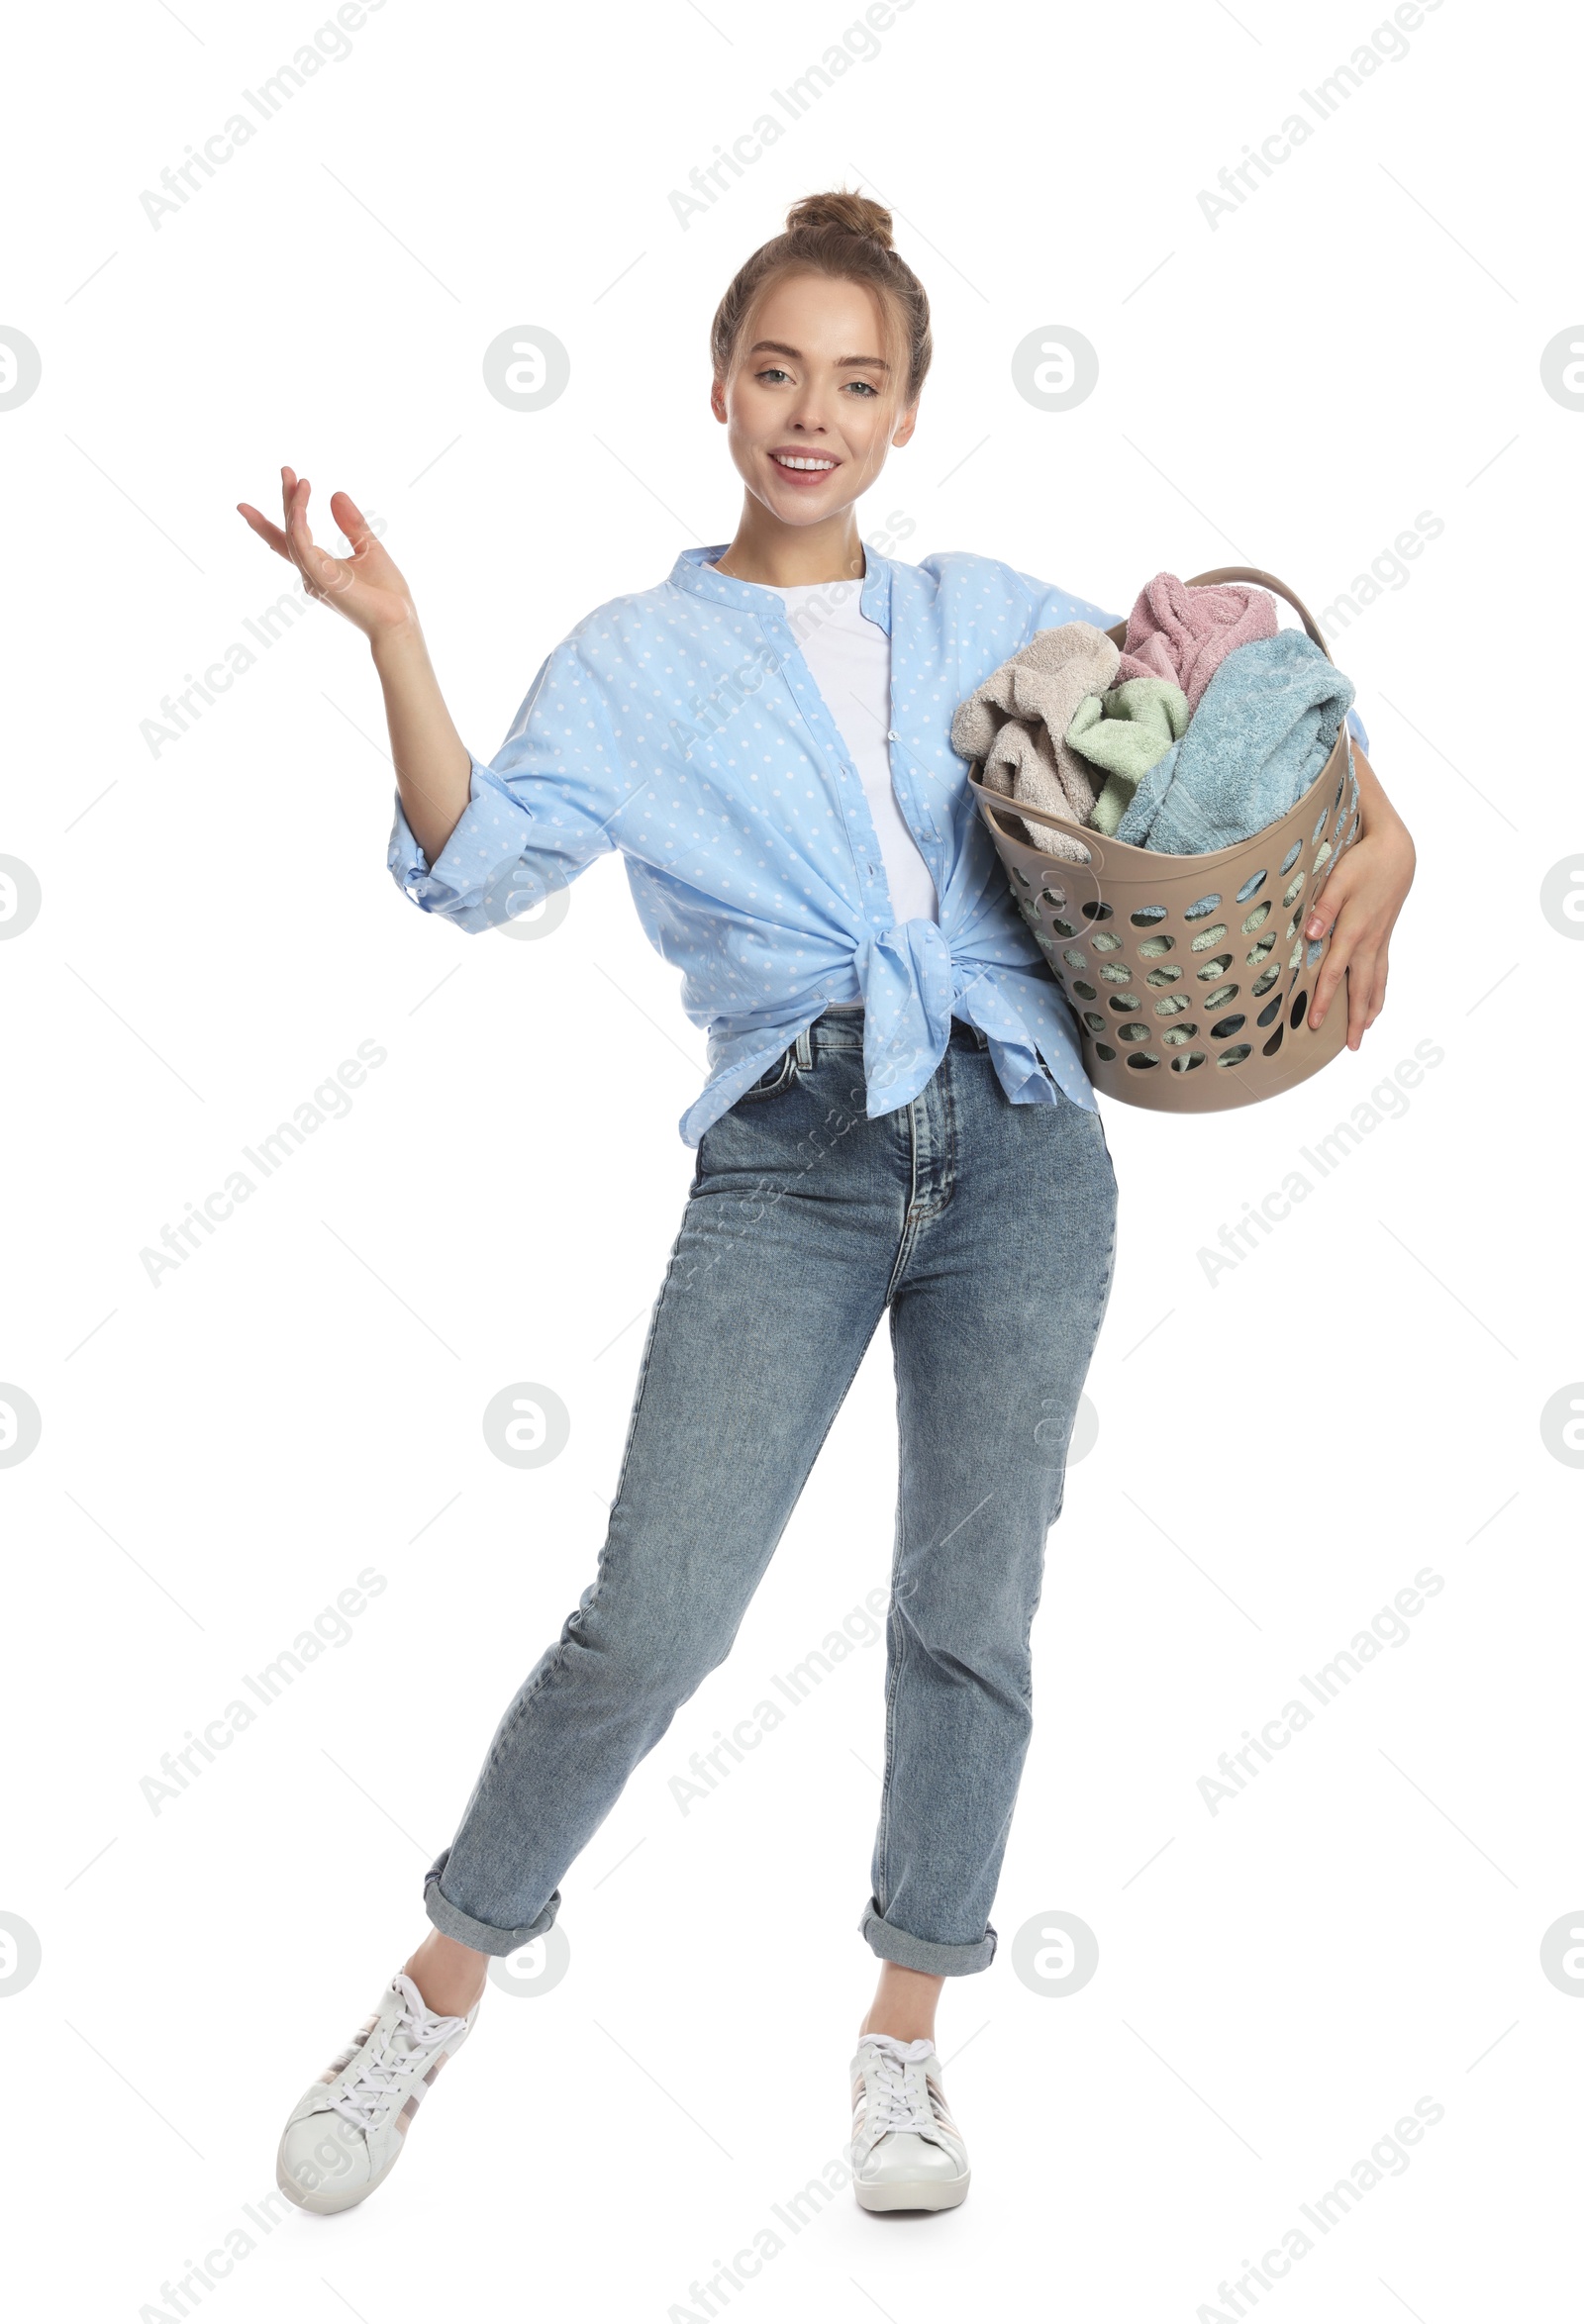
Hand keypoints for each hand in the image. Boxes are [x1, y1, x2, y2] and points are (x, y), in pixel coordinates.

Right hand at [236, 468, 417, 643]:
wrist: (398, 620)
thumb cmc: (387, 594)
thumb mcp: (368, 547)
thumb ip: (351, 523)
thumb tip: (335, 493)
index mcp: (320, 566)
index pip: (292, 536)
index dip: (281, 512)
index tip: (282, 485)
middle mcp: (311, 572)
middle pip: (289, 530)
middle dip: (286, 500)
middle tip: (286, 469)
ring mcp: (313, 576)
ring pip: (293, 533)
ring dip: (293, 504)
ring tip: (297, 479)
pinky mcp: (319, 577)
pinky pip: (301, 543)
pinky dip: (298, 520)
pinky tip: (301, 501)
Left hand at [1304, 774, 1414, 1047]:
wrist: (1396, 851)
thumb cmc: (1363, 862)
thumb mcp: (1339, 878)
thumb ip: (1323, 906)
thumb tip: (1311, 934)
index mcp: (1353, 931)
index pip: (1333, 973)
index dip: (1324, 1000)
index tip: (1315, 1024)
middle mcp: (1369, 941)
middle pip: (1361, 988)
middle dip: (1355, 1018)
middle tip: (1352, 1047)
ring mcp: (1380, 941)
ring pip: (1376, 983)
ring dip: (1370, 1009)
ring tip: (1365, 1033)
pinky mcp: (1385, 935)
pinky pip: (1384, 971)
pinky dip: (1381, 991)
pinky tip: (1378, 1003)